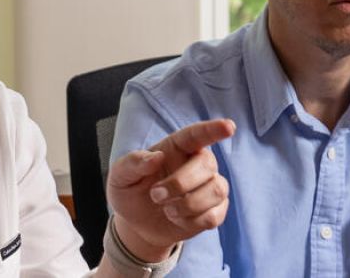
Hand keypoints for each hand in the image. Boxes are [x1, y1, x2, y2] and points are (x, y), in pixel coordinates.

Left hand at [105, 119, 235, 261]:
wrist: (136, 223)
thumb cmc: (131, 191)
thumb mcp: (120, 176)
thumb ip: (133, 163)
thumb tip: (156, 157)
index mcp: (176, 147)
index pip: (198, 134)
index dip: (214, 129)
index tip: (229, 127)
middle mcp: (197, 163)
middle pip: (207, 165)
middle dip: (181, 184)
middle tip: (156, 196)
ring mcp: (209, 186)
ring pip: (216, 190)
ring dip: (188, 205)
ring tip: (167, 210)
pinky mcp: (214, 210)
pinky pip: (214, 215)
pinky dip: (192, 222)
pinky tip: (178, 219)